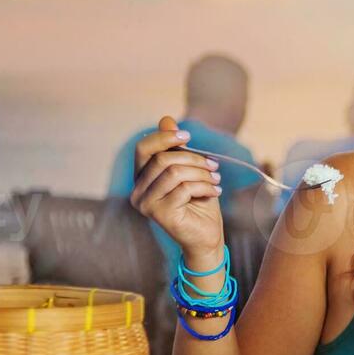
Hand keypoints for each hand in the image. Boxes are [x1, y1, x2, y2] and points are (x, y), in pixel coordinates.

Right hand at [131, 115, 225, 260]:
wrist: (206, 235)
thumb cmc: (198, 202)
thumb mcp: (189, 170)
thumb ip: (175, 148)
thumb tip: (166, 119)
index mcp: (141, 178)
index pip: (143, 148)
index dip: (164, 137)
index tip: (187, 135)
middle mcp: (138, 191)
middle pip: (162, 159)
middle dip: (193, 158)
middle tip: (214, 165)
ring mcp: (146, 204)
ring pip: (174, 173)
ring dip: (202, 173)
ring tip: (216, 179)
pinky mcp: (160, 214)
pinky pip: (184, 189)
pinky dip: (205, 186)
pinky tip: (215, 191)